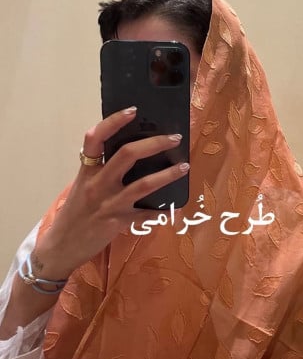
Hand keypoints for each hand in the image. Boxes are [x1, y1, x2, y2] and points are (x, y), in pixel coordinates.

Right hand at [35, 106, 188, 279]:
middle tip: (174, 138)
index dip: (113, 122)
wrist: (60, 247)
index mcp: (87, 172)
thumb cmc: (73, 215)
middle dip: (154, 143)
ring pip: (143, 184)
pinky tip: (175, 208)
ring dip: (167, 174)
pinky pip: (146, 215)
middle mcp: (98, 184)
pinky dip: (162, 212)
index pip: (95, 139)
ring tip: (184, 167)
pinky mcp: (119, 222)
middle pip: (127, 155)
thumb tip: (128, 158)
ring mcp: (109, 204)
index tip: (133, 111)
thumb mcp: (81, 188)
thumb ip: (99, 172)